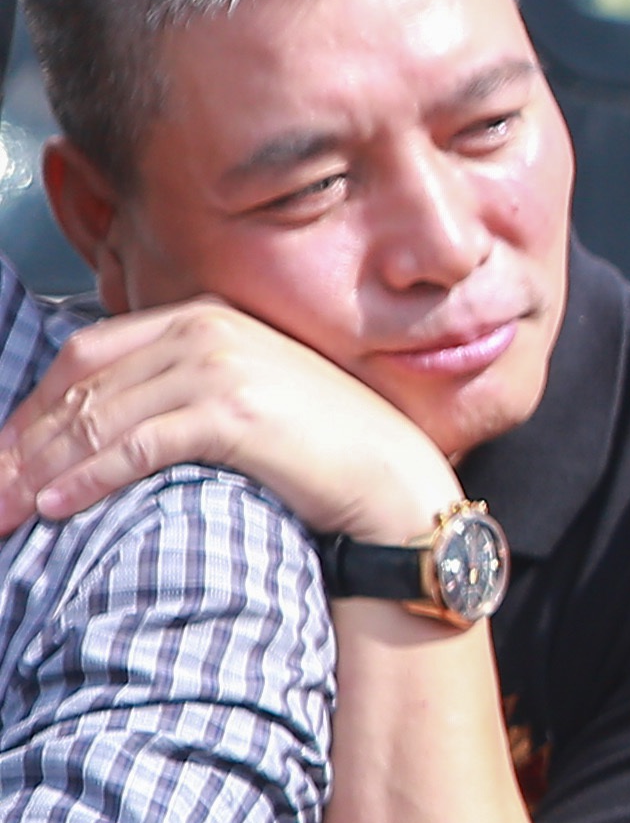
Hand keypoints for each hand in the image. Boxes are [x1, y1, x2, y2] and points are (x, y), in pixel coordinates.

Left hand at [0, 301, 459, 540]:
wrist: (396, 485)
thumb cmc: (326, 451)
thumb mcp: (249, 395)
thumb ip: (185, 384)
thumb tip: (104, 420)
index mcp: (205, 315)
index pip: (88, 354)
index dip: (36, 406)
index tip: (7, 454)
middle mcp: (206, 328)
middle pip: (82, 384)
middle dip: (26, 442)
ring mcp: (220, 366)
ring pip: (100, 416)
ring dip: (44, 468)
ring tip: (11, 507)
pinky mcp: (233, 412)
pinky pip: (135, 446)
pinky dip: (87, 478)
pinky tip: (58, 506)